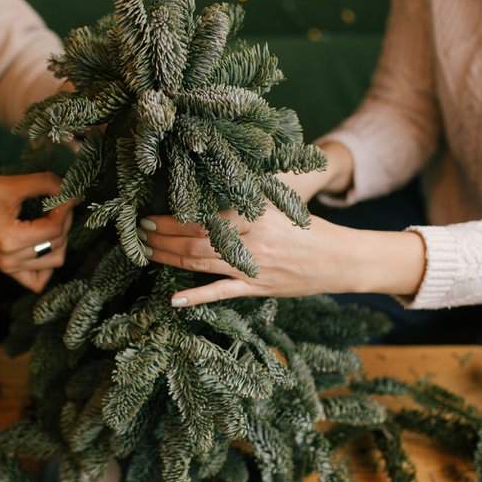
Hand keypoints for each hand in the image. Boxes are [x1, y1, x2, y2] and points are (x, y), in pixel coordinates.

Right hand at [0, 173, 76, 291]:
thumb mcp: (8, 185)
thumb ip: (43, 184)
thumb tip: (69, 188)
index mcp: (9, 239)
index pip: (54, 229)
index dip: (66, 207)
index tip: (66, 191)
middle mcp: (10, 260)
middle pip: (58, 244)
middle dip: (64, 219)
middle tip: (57, 200)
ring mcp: (9, 268)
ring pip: (54, 261)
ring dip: (60, 239)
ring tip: (51, 218)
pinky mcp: (8, 270)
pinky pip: (38, 279)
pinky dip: (48, 263)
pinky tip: (44, 243)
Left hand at [140, 207, 425, 306]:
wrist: (341, 259)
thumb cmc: (308, 227)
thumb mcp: (279, 203)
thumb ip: (247, 197)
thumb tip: (210, 181)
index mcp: (254, 214)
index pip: (204, 215)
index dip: (173, 217)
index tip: (150, 212)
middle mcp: (250, 240)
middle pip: (194, 240)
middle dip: (162, 237)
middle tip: (140, 232)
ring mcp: (252, 267)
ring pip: (200, 264)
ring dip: (169, 259)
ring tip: (146, 253)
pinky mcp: (256, 288)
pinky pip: (220, 293)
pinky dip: (196, 297)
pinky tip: (174, 300)